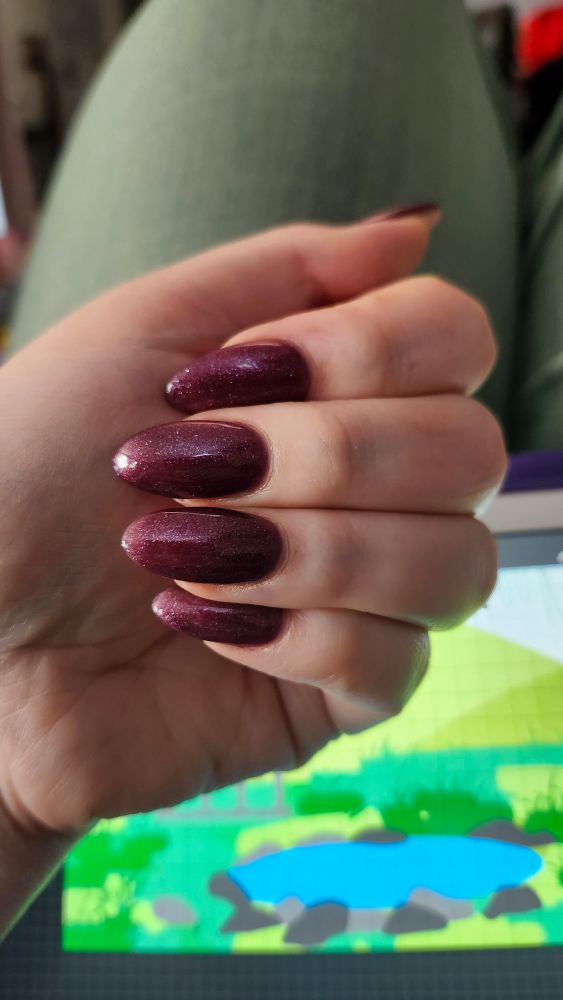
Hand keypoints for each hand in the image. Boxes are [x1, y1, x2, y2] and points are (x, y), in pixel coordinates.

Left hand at [0, 217, 504, 845]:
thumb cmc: (33, 467)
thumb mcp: (144, 329)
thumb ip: (288, 268)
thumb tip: (416, 230)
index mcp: (335, 391)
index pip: (456, 340)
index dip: (372, 349)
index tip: (235, 375)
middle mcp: (373, 487)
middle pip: (469, 451)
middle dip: (324, 459)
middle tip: (195, 471)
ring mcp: (367, 593)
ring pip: (453, 565)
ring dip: (308, 553)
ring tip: (186, 554)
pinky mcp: (343, 692)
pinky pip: (397, 663)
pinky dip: (292, 638)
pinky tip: (202, 626)